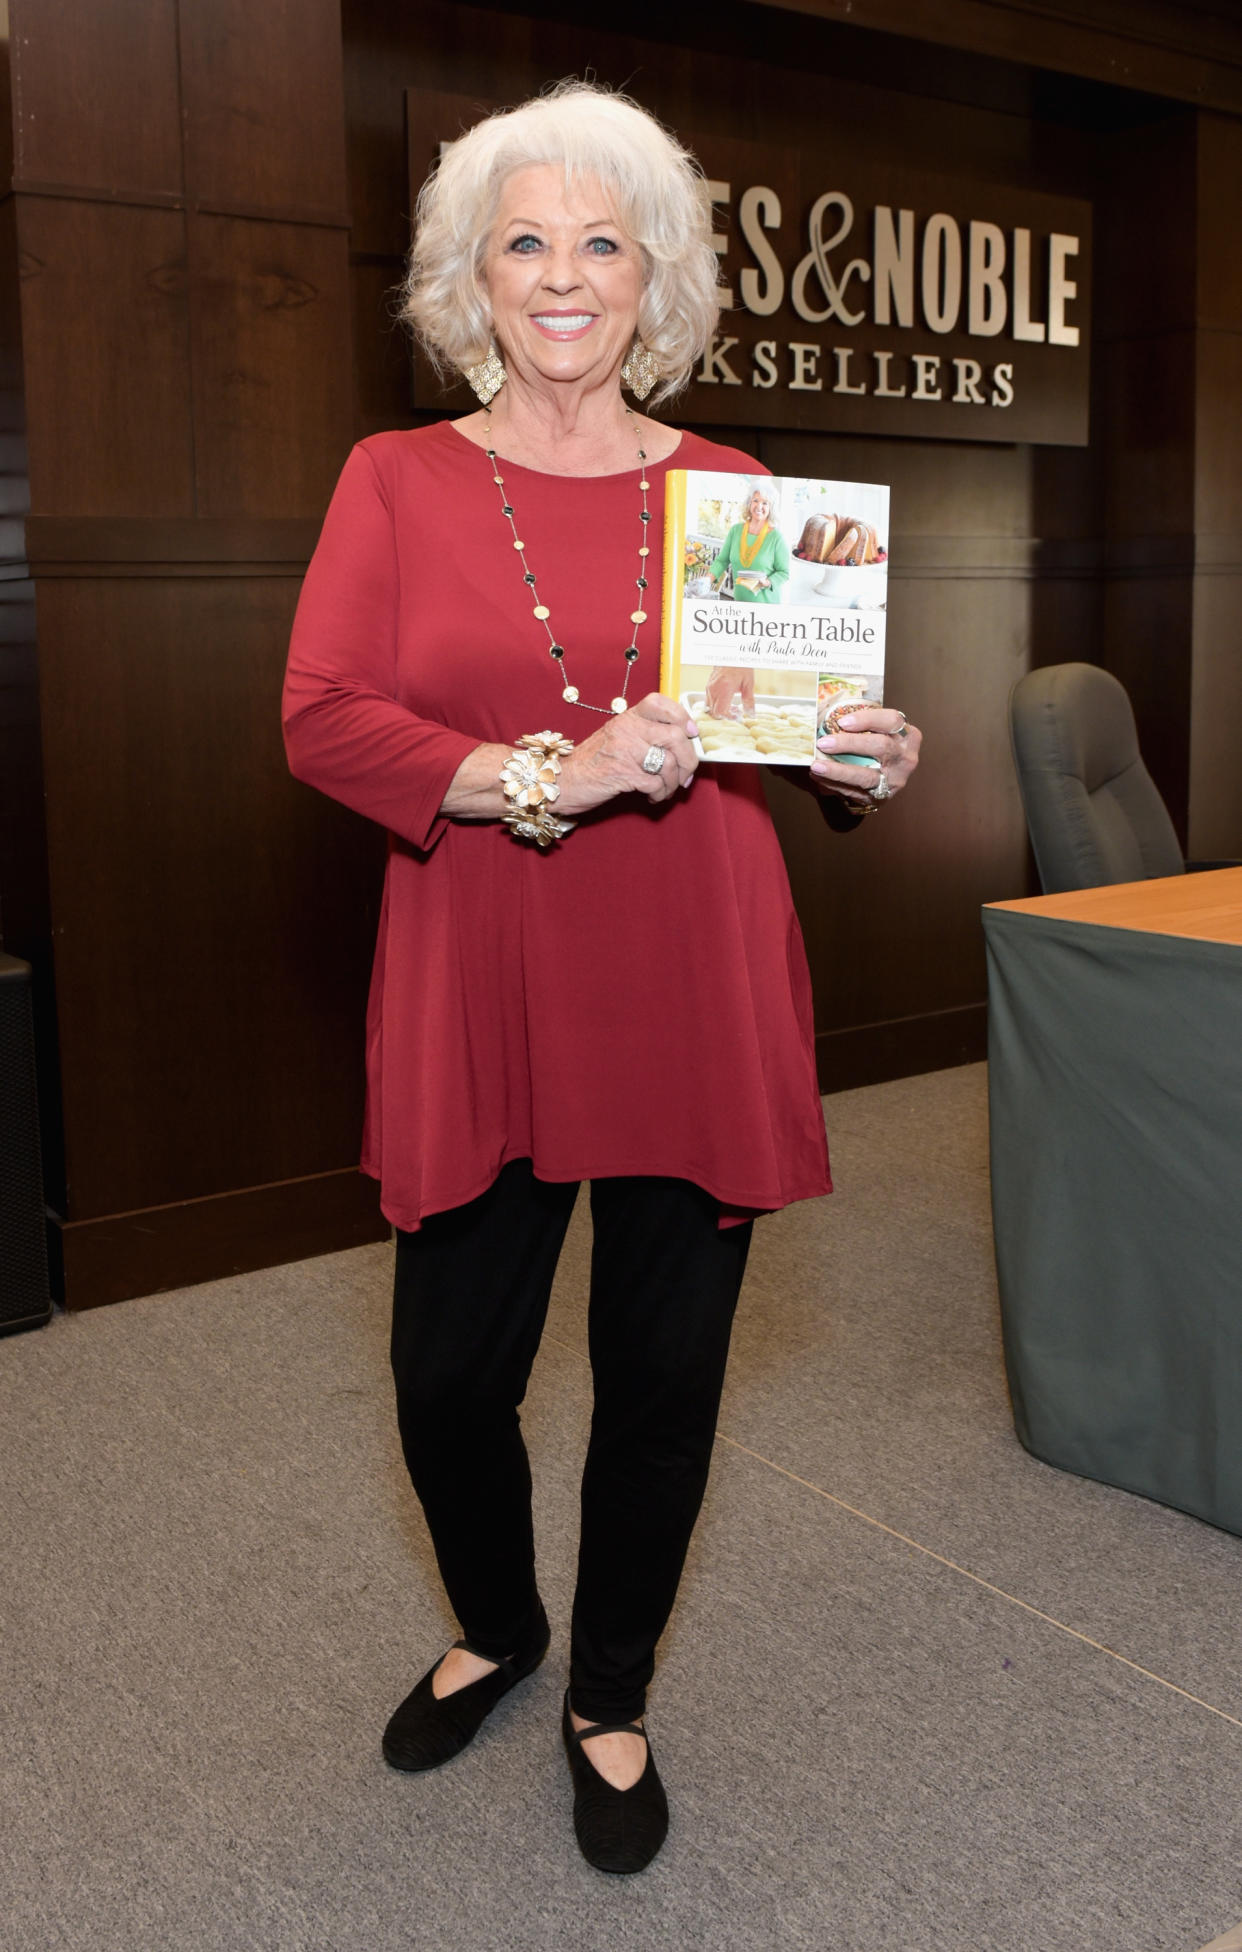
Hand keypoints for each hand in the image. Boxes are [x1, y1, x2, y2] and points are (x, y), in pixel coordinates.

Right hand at [557, 693, 698, 814]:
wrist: (561, 782)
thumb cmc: (592, 764)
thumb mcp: (617, 739)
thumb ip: (644, 735)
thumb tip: (682, 744)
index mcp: (627, 717)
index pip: (660, 703)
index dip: (682, 716)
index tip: (690, 733)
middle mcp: (627, 729)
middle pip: (675, 736)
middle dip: (688, 760)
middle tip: (685, 775)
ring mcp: (624, 750)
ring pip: (669, 762)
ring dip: (673, 782)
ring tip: (665, 790)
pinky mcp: (623, 773)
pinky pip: (656, 783)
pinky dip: (660, 794)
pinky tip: (652, 797)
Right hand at [704, 667, 755, 718]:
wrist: (731, 655)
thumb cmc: (740, 666)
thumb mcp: (748, 684)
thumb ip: (749, 700)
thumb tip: (751, 714)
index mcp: (724, 689)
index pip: (721, 711)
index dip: (728, 717)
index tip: (737, 716)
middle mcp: (714, 689)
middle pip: (714, 712)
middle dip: (725, 716)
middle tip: (736, 712)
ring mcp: (709, 688)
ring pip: (710, 708)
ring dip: (720, 710)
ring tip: (732, 706)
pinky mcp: (708, 686)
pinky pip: (709, 701)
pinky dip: (717, 705)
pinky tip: (726, 701)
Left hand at [809, 707, 920, 808]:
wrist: (890, 780)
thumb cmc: (881, 749)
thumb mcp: (881, 733)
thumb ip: (863, 725)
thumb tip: (824, 717)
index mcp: (908, 736)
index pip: (892, 721)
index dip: (867, 719)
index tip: (842, 721)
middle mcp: (905, 758)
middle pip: (881, 746)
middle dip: (849, 743)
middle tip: (823, 743)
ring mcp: (895, 779)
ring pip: (866, 776)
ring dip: (837, 771)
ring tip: (816, 766)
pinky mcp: (882, 797)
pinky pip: (855, 791)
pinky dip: (834, 784)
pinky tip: (819, 778)